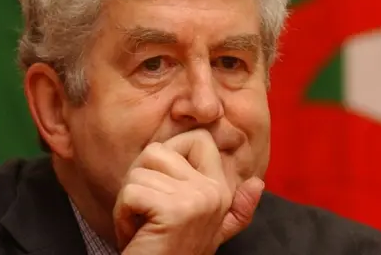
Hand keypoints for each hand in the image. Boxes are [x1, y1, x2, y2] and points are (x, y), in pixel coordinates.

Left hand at [113, 130, 264, 254]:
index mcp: (222, 189)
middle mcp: (215, 191)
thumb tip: (258, 183)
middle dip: (140, 179)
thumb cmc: (173, 253)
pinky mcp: (174, 211)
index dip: (168, 155)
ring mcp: (197, 200)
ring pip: (138, 173)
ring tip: (143, 225)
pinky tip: (137, 234)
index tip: (163, 188)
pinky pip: (130, 193)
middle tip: (147, 210)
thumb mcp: (210, 229)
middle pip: (158, 151)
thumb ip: (236, 208)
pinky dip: (123, 216)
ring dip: (128, 202)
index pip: (197, 139)